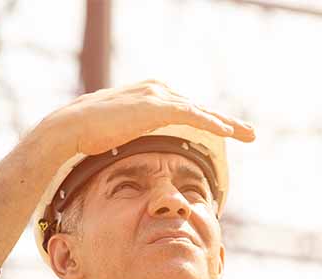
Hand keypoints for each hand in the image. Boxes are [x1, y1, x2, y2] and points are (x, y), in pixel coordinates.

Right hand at [38, 79, 255, 159]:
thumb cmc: (89, 133)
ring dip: (227, 124)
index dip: (209, 121)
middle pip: (200, 108)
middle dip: (226, 122)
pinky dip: (211, 124)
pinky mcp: (156, 106)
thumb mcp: (119, 130)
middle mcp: (158, 90)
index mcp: (151, 94)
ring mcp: (158, 95)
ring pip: (202, 111)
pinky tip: (227, 133)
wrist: (72, 127)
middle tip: (249, 134)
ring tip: (249, 135)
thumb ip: (135, 131)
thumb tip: (136, 146)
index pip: (188, 109)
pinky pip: (192, 115)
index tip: (227, 134)